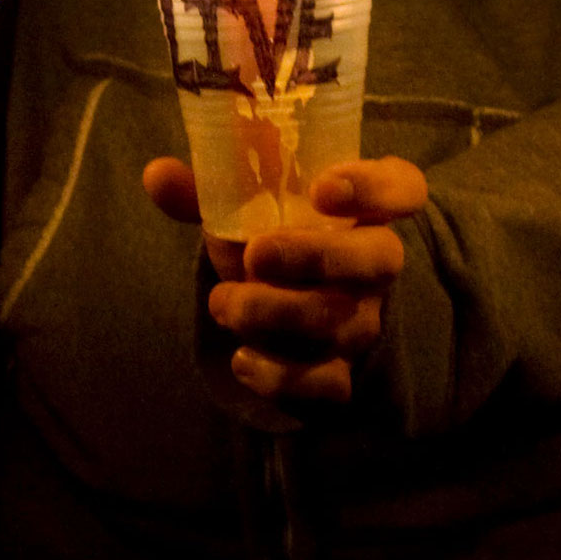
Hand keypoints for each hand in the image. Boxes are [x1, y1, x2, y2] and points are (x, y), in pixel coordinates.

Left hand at [144, 156, 426, 404]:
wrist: (298, 321)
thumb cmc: (279, 245)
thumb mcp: (250, 213)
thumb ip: (212, 193)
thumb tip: (157, 174)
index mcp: (366, 209)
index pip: (402, 187)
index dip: (373, 187)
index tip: (323, 187)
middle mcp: (378, 264)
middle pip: (380, 258)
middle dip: (316, 256)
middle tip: (257, 254)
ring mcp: (366, 322)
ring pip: (343, 322)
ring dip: (277, 314)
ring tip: (224, 303)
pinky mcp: (345, 375)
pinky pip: (328, 384)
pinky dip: (280, 376)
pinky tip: (242, 359)